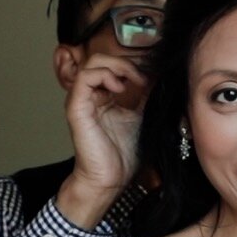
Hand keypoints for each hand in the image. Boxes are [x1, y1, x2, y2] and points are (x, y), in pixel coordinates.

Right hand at [62, 52, 145, 227]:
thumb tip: (160, 75)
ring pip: (92, 63)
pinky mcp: (76, 108)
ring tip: (132, 82)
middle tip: (142, 78)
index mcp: (102, 96)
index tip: (151, 78)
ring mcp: (80, 100)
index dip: (132, 64)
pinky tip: (120, 88)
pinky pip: (84, 77)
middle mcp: (89, 95)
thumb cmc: (123, 154)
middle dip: (125, 62)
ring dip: (117, 66)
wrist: (111, 178)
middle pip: (101, 59)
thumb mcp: (141, 116)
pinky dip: (104, 76)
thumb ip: (146, 95)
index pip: (112, 65)